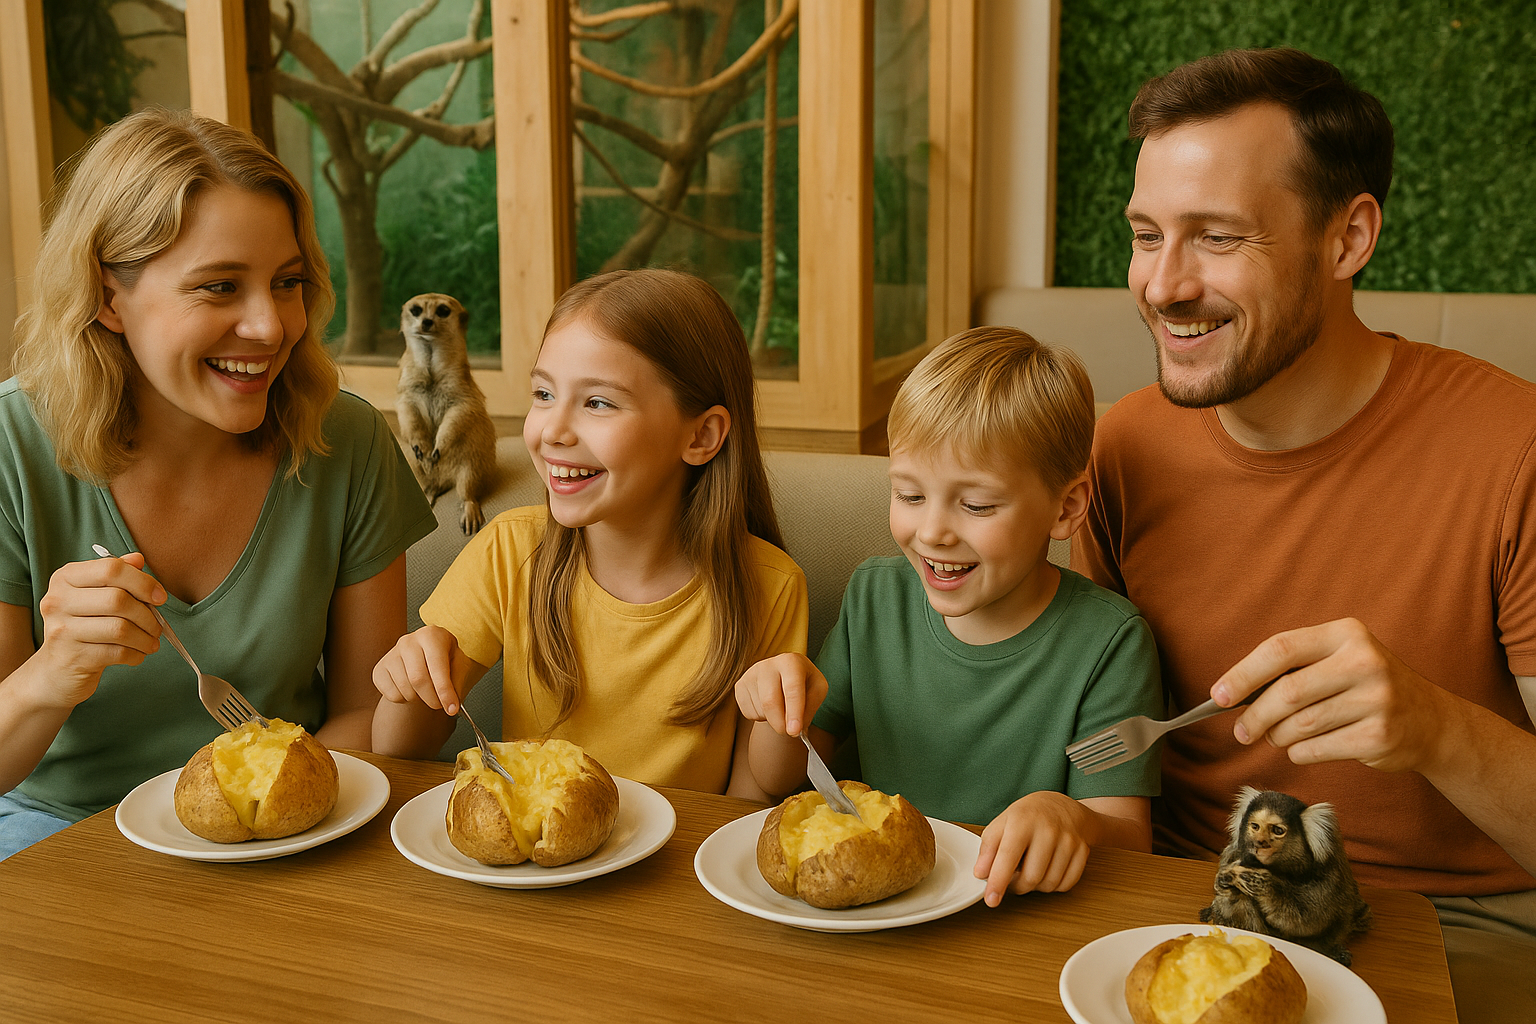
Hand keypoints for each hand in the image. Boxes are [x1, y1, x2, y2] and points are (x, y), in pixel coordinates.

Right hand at [32, 551, 163, 708]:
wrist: (56, 667)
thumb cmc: (84, 625)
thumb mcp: (95, 595)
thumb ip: (117, 575)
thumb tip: (138, 559)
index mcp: (66, 578)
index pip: (110, 569)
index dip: (142, 581)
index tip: (160, 597)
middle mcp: (58, 600)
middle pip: (118, 599)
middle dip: (147, 615)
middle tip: (157, 626)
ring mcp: (62, 630)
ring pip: (120, 628)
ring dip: (145, 637)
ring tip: (151, 642)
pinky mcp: (72, 657)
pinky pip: (117, 653)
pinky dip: (136, 654)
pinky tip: (138, 654)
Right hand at [373, 625, 471, 715]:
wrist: (422, 655)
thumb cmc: (444, 658)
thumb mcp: (458, 663)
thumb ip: (457, 681)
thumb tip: (452, 705)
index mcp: (431, 635)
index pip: (437, 667)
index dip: (445, 691)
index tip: (452, 709)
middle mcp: (408, 641)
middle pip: (418, 679)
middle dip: (432, 699)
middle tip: (440, 705)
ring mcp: (391, 654)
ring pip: (405, 689)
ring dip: (419, 699)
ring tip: (425, 691)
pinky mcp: (379, 669)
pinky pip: (392, 695)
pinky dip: (404, 700)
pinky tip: (411, 689)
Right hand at [734, 653, 827, 735]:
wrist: (784, 677)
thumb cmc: (804, 684)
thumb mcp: (817, 691)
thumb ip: (810, 708)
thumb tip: (794, 728)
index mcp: (791, 662)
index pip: (792, 689)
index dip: (794, 712)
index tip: (794, 731)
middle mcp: (768, 664)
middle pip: (770, 701)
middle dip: (780, 723)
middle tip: (789, 732)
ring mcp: (751, 674)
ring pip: (760, 709)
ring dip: (772, 719)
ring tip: (781, 708)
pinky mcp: (740, 685)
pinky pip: (748, 712)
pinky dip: (760, 718)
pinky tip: (767, 707)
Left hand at [974, 791, 1093, 905]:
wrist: (1064, 807)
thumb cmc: (1029, 816)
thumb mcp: (1003, 823)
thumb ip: (989, 848)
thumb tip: (981, 873)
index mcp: (1023, 820)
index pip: (1008, 856)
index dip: (998, 881)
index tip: (991, 900)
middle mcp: (1048, 830)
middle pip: (1030, 877)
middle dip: (1017, 886)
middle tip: (1011, 879)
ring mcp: (1069, 841)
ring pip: (1049, 884)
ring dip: (1035, 886)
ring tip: (1029, 870)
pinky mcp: (1083, 852)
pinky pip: (1066, 885)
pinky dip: (1053, 885)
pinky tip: (1046, 871)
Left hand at [1213, 618, 1450, 773]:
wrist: (1431, 720)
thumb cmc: (1365, 687)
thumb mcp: (1337, 660)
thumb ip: (1293, 668)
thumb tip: (1232, 694)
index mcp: (1346, 634)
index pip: (1280, 649)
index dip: (1243, 674)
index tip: (1218, 696)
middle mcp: (1364, 661)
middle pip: (1287, 692)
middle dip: (1255, 716)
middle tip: (1242, 732)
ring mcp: (1377, 699)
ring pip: (1300, 725)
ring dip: (1278, 737)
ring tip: (1278, 737)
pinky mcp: (1380, 736)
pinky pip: (1316, 749)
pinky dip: (1300, 753)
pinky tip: (1304, 748)